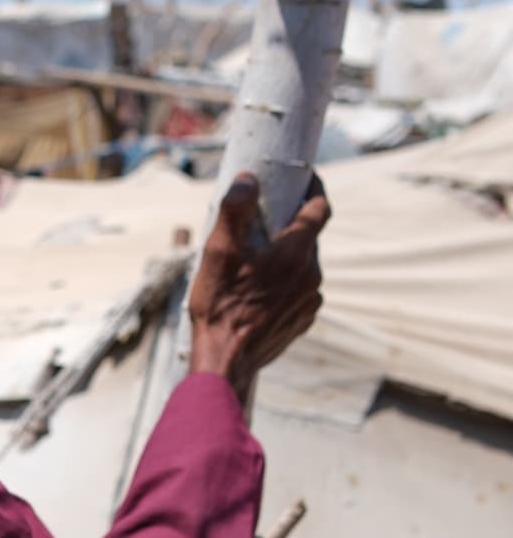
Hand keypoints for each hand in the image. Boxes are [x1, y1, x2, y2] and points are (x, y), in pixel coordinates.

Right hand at [187, 172, 329, 399]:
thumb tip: (248, 179)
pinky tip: (258, 291)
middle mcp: (311, 274)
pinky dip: (285, 282)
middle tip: (261, 223)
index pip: (319, 208)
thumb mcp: (218, 252)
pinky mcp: (304, 318)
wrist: (227, 360)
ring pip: (303, 265)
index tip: (303, 177)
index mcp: (294, 253)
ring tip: (254, 263)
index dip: (314, 189)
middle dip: (289, 225)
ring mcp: (310, 299)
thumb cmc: (219, 305)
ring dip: (285, 257)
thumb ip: (234, 211)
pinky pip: (300, 290)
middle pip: (308, 237)